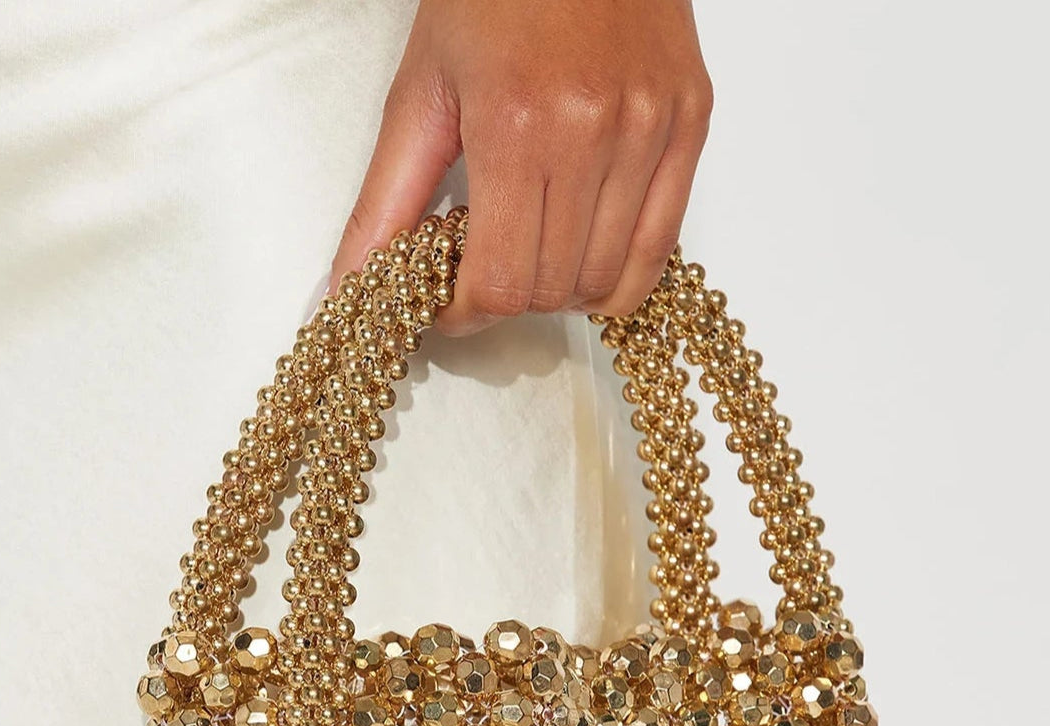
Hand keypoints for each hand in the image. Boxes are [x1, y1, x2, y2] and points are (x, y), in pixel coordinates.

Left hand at [328, 0, 712, 334]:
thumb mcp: (424, 87)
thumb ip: (387, 198)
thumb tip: (358, 282)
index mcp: (519, 124)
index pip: (499, 283)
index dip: (466, 313)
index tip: (448, 304)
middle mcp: (595, 133)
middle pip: (550, 290)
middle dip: (508, 300)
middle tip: (485, 269)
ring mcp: (652, 131)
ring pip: (606, 282)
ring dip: (561, 290)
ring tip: (533, 250)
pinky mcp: (691, 125)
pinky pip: (659, 250)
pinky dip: (619, 275)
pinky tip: (584, 252)